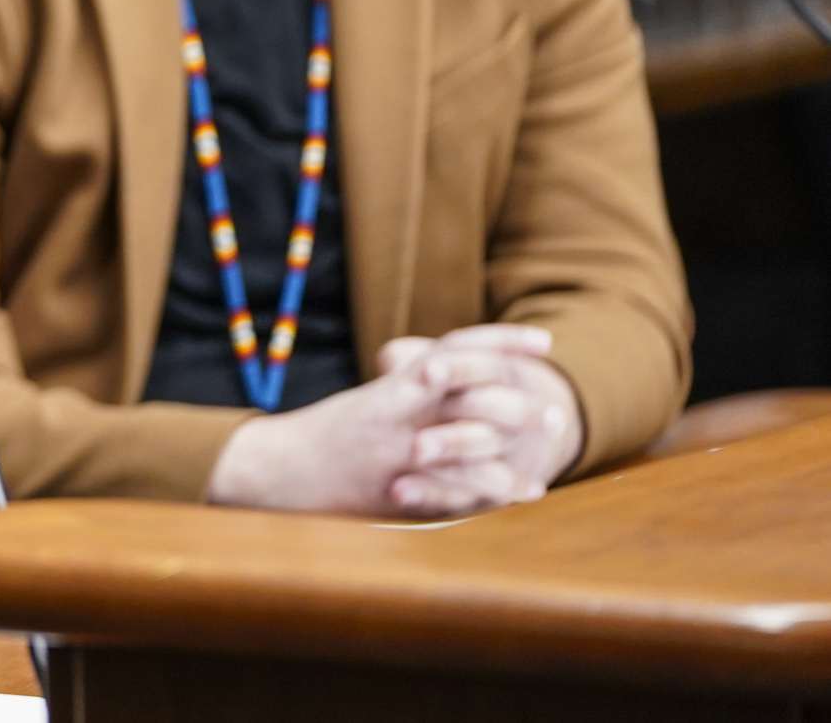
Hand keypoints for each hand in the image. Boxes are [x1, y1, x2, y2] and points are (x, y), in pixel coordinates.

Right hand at [206, 324, 576, 516]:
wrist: (275, 469)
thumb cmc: (324, 437)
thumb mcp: (367, 403)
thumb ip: (408, 390)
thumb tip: (448, 374)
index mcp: (393, 383)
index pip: (455, 348)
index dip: (502, 342)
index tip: (545, 342)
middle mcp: (398, 409)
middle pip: (471, 389)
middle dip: (521, 398)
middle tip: (556, 412)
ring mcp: (396, 446)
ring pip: (470, 436)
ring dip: (516, 443)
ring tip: (551, 446)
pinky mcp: (394, 483)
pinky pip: (454, 484)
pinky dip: (493, 487)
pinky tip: (523, 489)